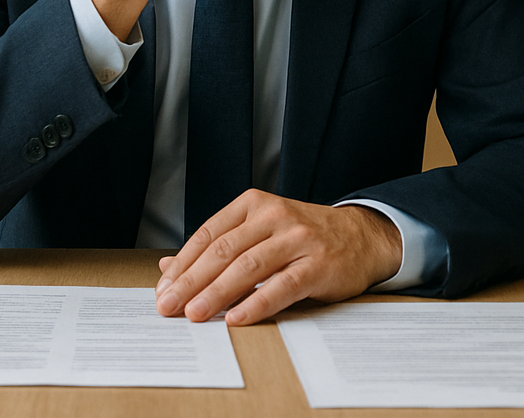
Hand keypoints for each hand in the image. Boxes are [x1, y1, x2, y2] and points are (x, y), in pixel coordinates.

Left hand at [154, 190, 402, 325]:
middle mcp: (274, 217)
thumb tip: (167, 269)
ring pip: (248, 267)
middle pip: (223, 251)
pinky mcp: (318, 264)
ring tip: (195, 314)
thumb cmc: (302, 238)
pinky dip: (256, 304)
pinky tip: (236, 318)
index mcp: (254, 205)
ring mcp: (297, 239)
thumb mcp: (258, 232)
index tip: (163, 290)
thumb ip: (217, 248)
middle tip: (168, 306)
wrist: (360, 237)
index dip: (182, 264)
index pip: (208, 235)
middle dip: (191, 281)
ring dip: (217, 293)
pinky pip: (282, 286)